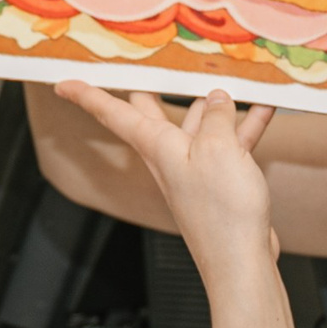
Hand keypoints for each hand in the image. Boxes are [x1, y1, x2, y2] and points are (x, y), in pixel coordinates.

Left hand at [56, 82, 277, 281]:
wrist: (239, 261)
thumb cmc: (221, 212)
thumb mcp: (219, 148)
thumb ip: (216, 117)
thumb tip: (218, 98)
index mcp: (156, 146)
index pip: (111, 113)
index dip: (86, 95)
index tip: (63, 83)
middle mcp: (169, 157)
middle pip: (150, 114)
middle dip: (150, 88)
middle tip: (148, 67)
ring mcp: (194, 169)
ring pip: (195, 126)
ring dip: (213, 104)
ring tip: (229, 78)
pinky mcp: (219, 181)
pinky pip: (227, 144)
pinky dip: (243, 126)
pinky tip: (263, 109)